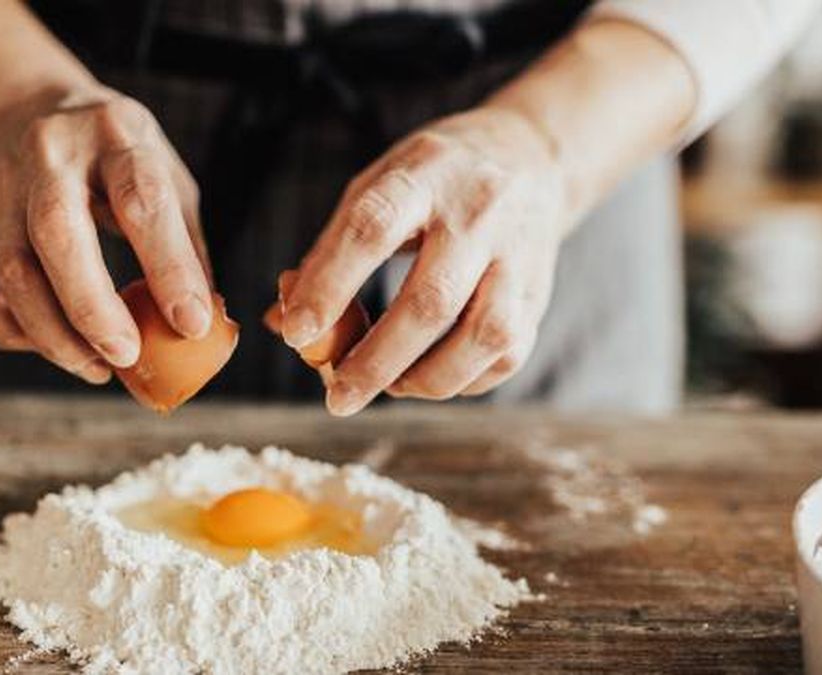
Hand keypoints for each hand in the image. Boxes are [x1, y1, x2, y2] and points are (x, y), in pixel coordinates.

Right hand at [0, 92, 212, 382]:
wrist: (29, 108)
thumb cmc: (116, 156)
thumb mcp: (167, 175)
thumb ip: (186, 245)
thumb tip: (202, 326)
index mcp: (117, 133)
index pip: (141, 200)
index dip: (168, 268)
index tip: (192, 325)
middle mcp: (50, 153)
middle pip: (57, 234)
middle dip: (93, 308)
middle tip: (126, 356)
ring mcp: (0, 187)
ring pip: (11, 272)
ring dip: (54, 335)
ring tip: (96, 367)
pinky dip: (11, 330)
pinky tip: (49, 344)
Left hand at [281, 107, 569, 414]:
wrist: (529, 156)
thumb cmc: (431, 180)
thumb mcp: (375, 187)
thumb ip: (329, 252)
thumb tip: (283, 322)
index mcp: (422, 175)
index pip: (372, 229)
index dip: (330, 286)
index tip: (296, 333)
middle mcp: (478, 213)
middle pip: (430, 301)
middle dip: (376, 361)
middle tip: (338, 397)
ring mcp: (517, 255)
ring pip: (483, 336)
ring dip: (426, 378)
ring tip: (390, 386)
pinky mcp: (539, 293)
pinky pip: (506, 355)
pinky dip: (462, 381)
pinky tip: (429, 376)